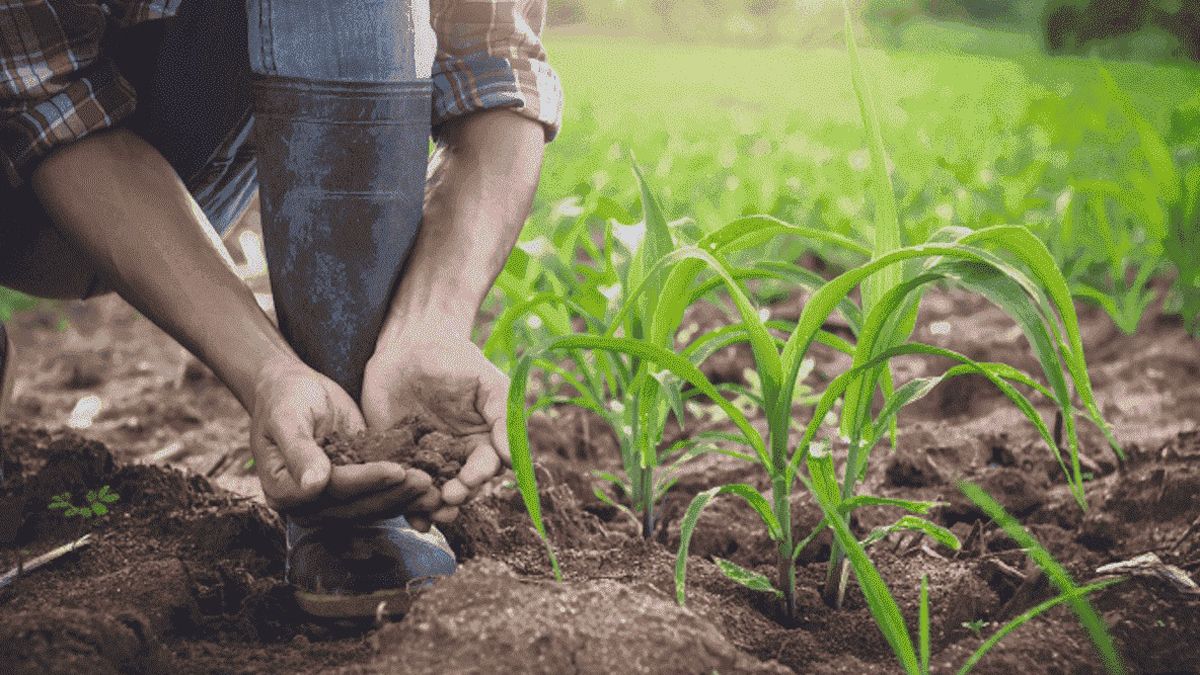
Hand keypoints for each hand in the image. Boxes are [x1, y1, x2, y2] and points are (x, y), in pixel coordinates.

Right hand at [249, 358, 430, 522]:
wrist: (294, 391)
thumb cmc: (284, 399)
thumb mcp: (287, 417)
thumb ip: (298, 450)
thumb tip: (313, 485)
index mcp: (283, 491)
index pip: (331, 491)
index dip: (365, 481)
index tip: (396, 469)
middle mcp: (308, 505)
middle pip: (356, 505)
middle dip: (393, 493)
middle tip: (426, 479)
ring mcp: (332, 502)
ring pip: (372, 507)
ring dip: (405, 499)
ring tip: (434, 487)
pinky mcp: (354, 491)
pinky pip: (381, 496)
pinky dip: (405, 494)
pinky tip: (431, 487)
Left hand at [362, 338, 510, 528]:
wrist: (405, 349)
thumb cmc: (452, 359)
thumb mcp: (485, 380)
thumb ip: (502, 414)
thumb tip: (513, 457)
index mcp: (483, 439)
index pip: (487, 465)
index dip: (479, 475)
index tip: (469, 480)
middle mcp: (458, 456)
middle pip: (463, 486)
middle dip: (457, 496)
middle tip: (447, 498)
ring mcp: (428, 461)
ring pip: (435, 492)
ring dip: (434, 507)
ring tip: (428, 514)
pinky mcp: (399, 460)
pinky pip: (404, 486)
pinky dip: (406, 505)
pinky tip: (411, 518)